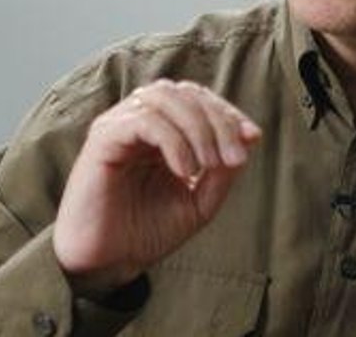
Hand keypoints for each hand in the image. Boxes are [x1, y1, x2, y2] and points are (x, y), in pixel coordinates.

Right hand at [53, 79, 262, 294]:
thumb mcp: (199, 202)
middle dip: (218, 119)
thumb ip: (223, 171)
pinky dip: (173, 140)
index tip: (253, 137)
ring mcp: (119, 125)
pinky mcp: (103, 139)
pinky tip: (185, 170)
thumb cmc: (146, 231)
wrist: (108, 264)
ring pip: (164, 97)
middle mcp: (138, 119)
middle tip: (234, 157)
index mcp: (161, 129)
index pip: (198, 98)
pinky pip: (143, 120)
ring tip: (208, 165)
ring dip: (197, 127)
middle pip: (185, 92)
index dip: (228, 112)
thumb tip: (248, 137)